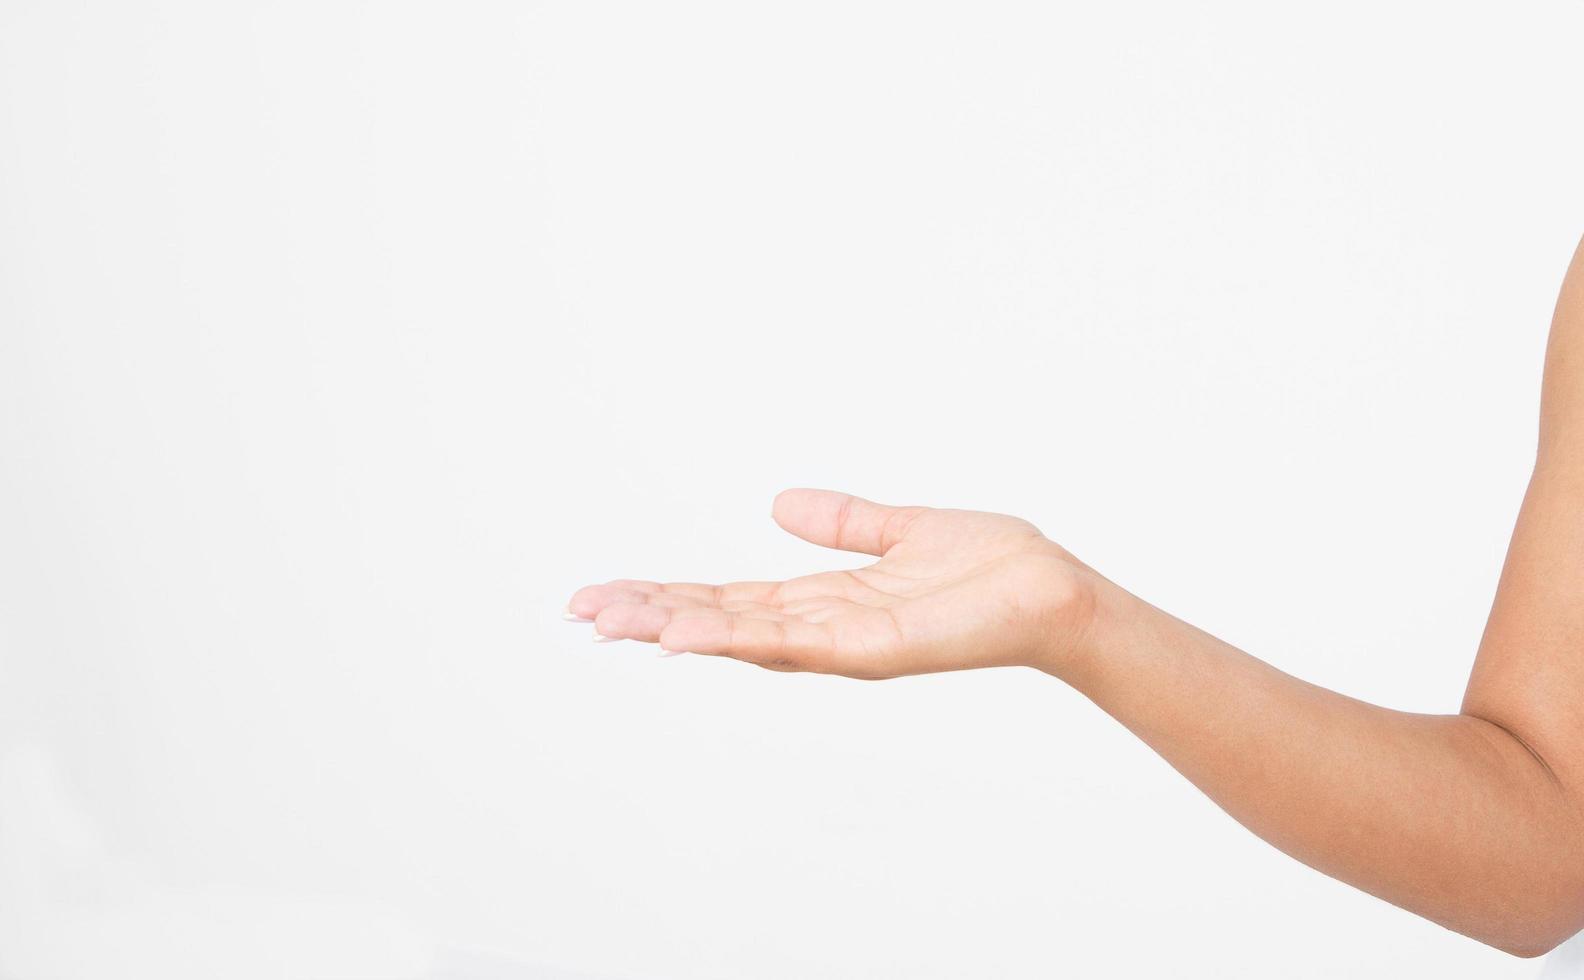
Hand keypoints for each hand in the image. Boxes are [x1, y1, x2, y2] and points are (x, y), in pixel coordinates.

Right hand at [566, 489, 1098, 678]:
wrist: (1055, 591)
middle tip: (578, 610)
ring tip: (607, 621)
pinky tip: (683, 634)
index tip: (610, 591)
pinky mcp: (871, 651)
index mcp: (825, 599)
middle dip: (648, 615)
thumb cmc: (993, 566)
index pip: (729, 599)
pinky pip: (790, 644)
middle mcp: (823, 628)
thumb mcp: (900, 530)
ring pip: (738, 636)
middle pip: (718, 621)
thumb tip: (780, 504)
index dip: (669, 596)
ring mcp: (842, 644)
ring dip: (672, 629)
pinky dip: (732, 641)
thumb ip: (843, 522)